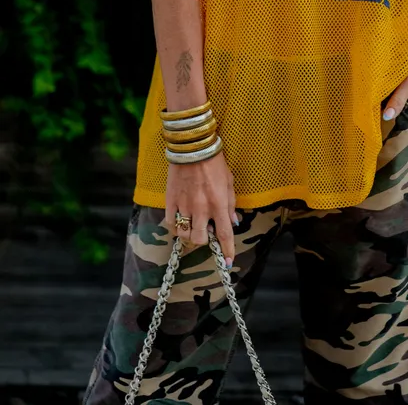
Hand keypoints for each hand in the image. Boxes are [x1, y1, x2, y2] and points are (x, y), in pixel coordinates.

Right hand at [165, 150, 236, 267]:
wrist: (193, 148)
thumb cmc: (214, 163)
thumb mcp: (229, 182)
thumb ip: (230, 204)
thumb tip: (233, 223)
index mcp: (219, 204)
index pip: (224, 235)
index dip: (227, 251)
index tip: (227, 263)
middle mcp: (201, 208)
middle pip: (200, 240)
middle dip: (204, 241)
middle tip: (206, 230)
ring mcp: (184, 205)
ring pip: (184, 234)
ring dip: (189, 234)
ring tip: (193, 224)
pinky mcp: (170, 200)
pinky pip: (171, 223)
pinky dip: (176, 226)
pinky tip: (181, 219)